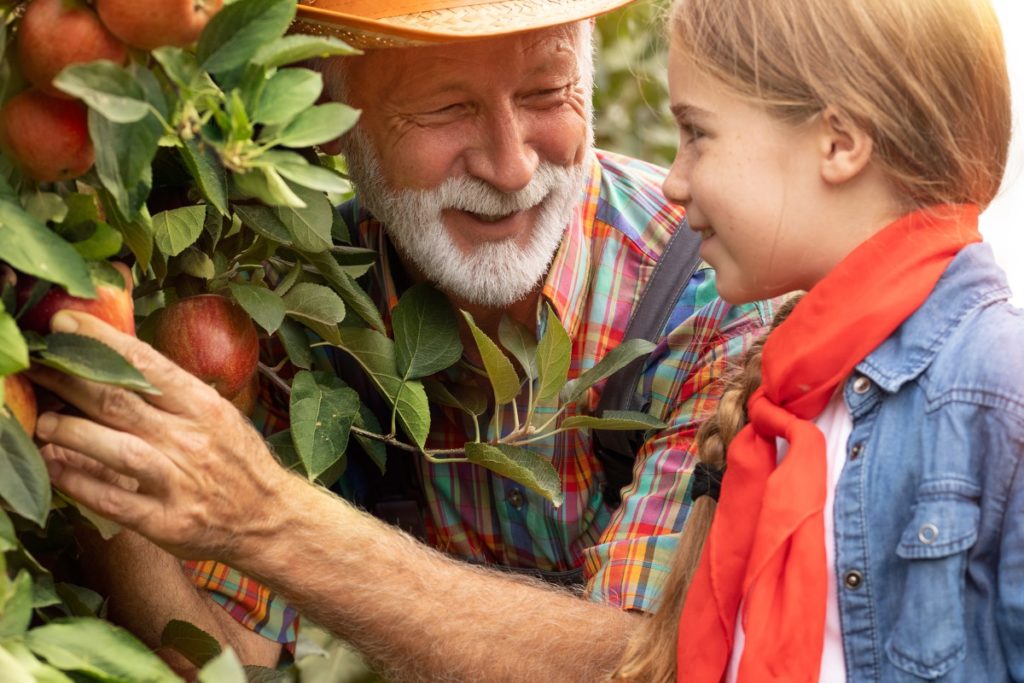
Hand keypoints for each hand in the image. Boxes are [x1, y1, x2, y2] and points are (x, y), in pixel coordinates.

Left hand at [30, 310, 291, 562]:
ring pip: (114, 449)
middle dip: (70, 379)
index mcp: (205, 408)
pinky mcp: (166, 523)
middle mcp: (191, 441)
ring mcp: (178, 483)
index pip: (148, 366)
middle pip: (120, 402)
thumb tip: (123, 362)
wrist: (270, 520)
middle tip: (35, 364)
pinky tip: (55, 468)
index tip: (67, 323)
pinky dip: (78, 482)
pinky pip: (112, 500)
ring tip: (41, 422)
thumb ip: (176, 394)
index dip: (103, 342)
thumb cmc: (239, 463)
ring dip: (69, 432)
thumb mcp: (219, 417)